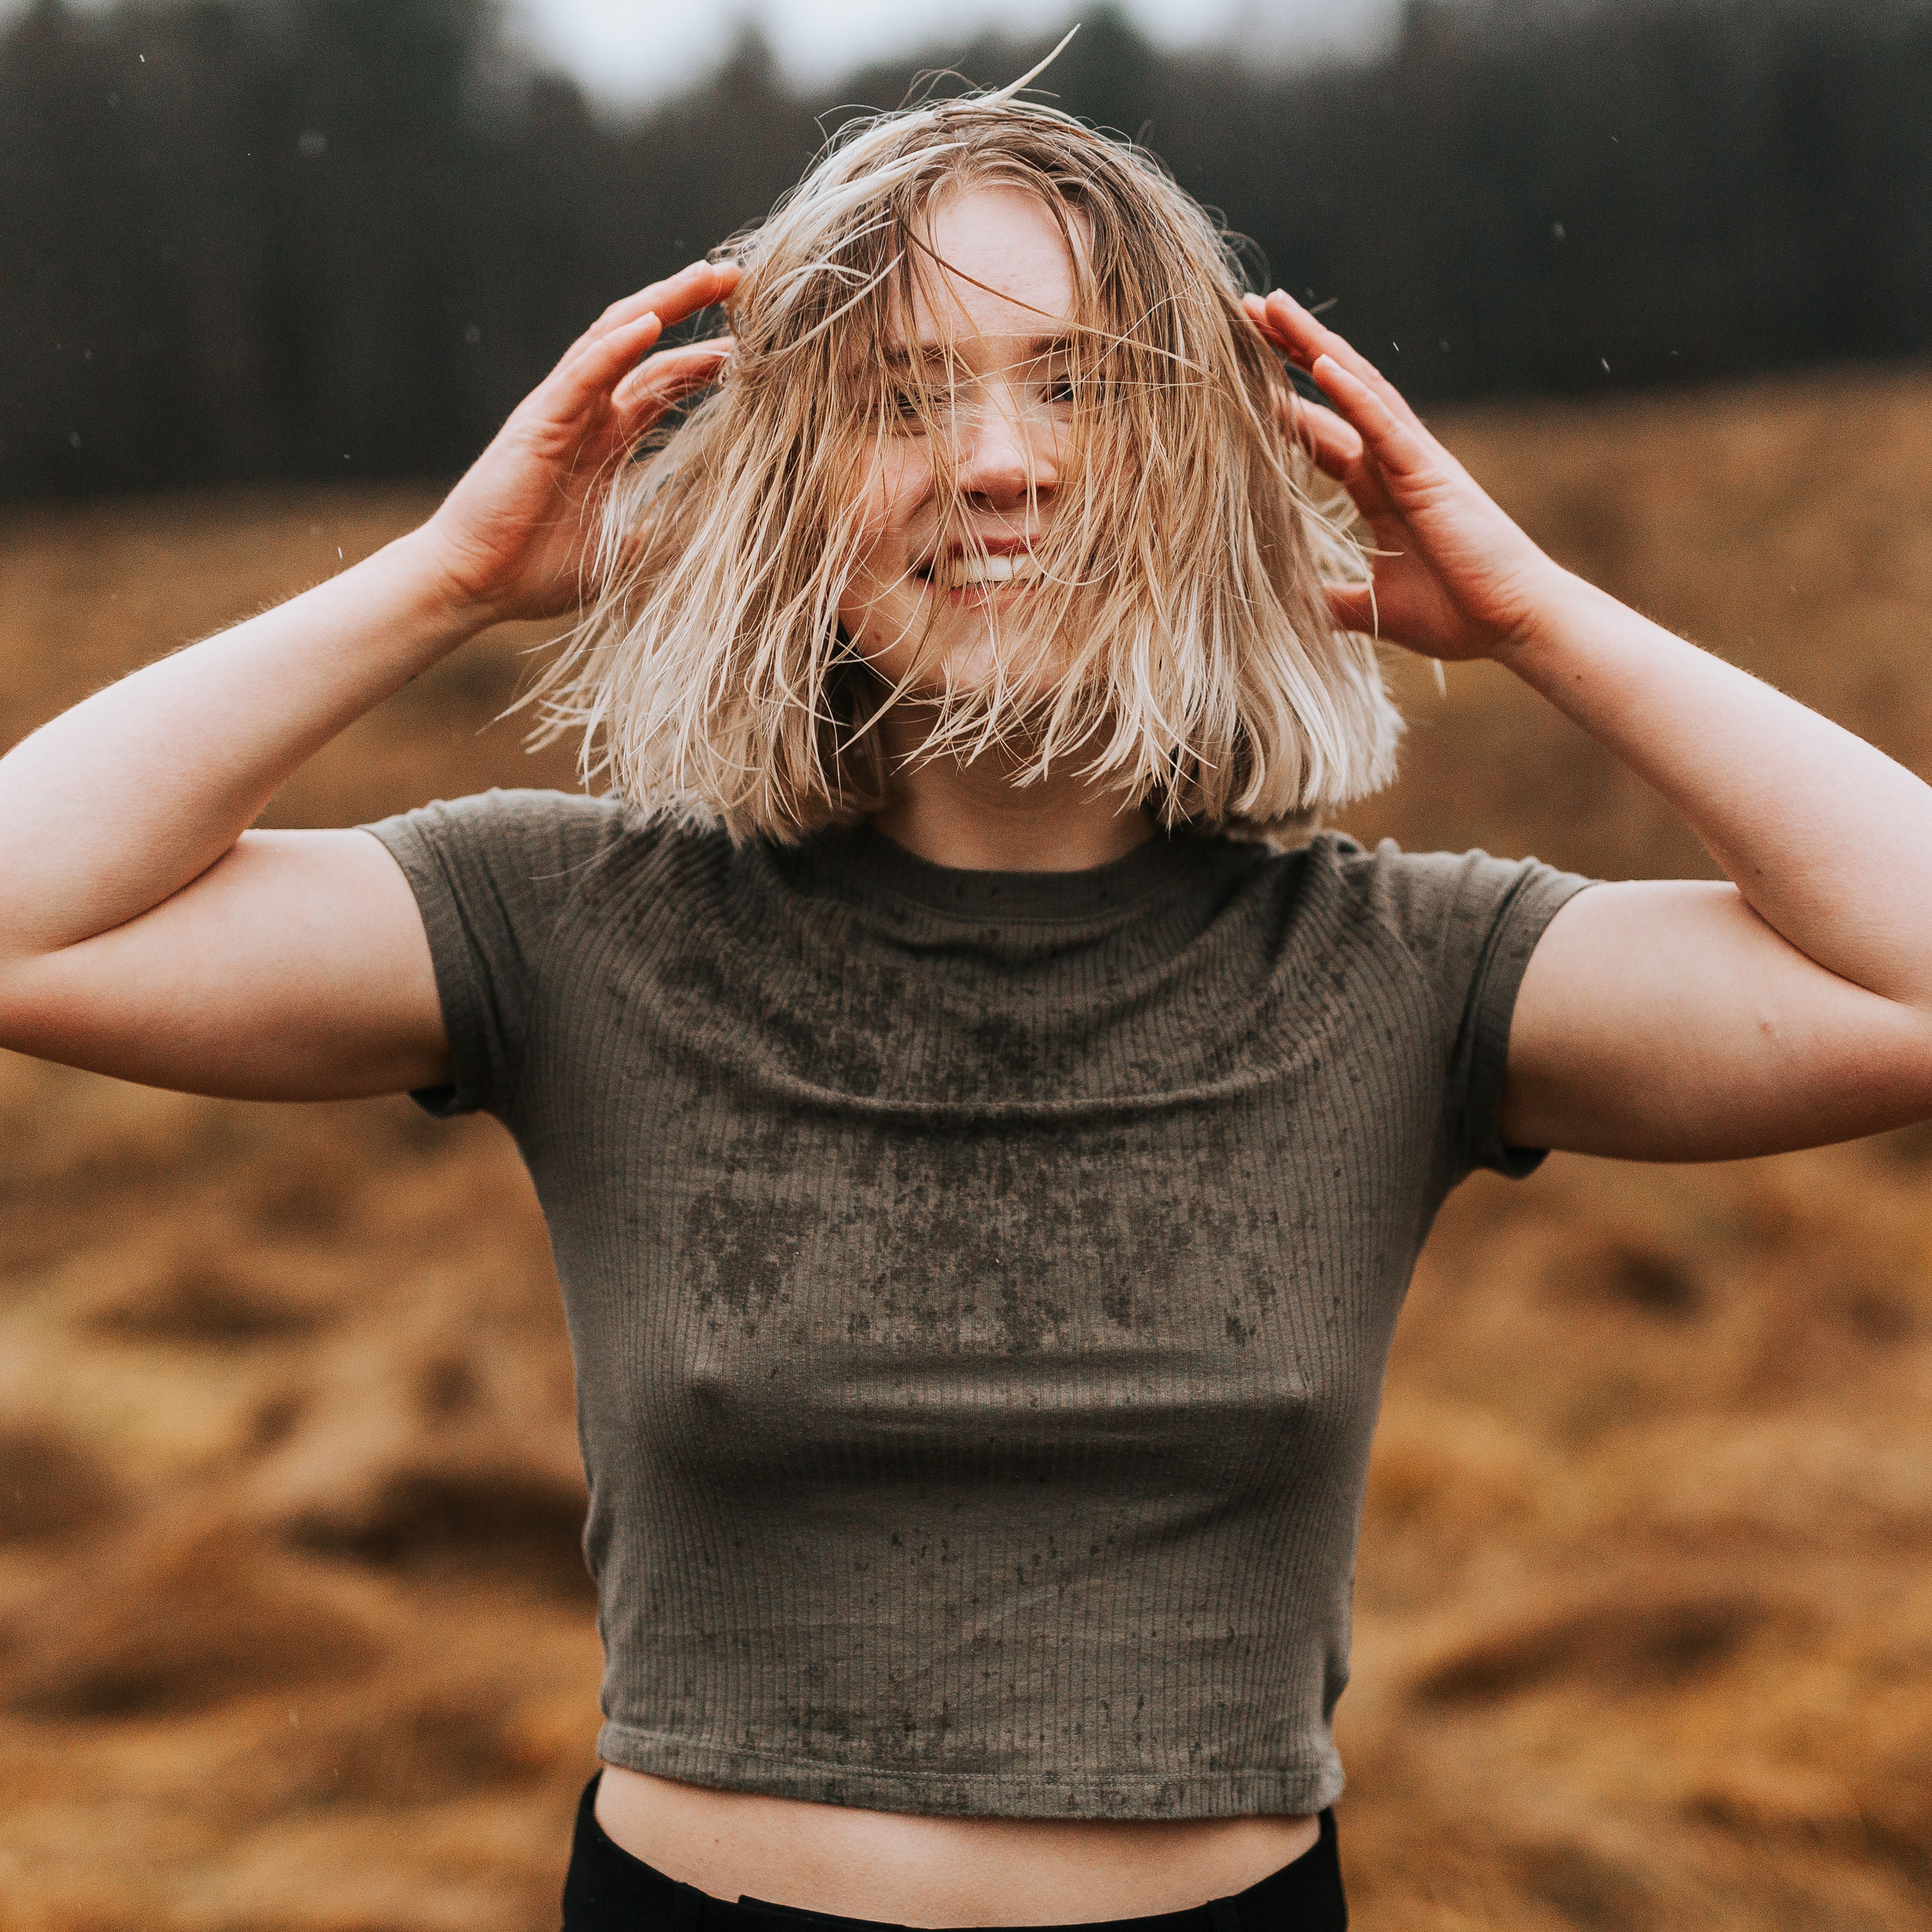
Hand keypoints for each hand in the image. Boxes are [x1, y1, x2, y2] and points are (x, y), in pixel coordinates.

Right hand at [423, 261, 737, 622]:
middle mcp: (584, 412)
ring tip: (708, 275)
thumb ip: (644, 532)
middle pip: (643, 342)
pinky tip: (652, 321)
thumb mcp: (614, 551)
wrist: (476, 585)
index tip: (749, 347)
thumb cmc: (533, 570)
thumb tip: (673, 535)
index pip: (660, 382)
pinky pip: (583, 372)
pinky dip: (617, 344)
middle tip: (738, 278)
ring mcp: (560, 411)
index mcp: (604, 437)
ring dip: (662, 303)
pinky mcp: (538, 422)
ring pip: (615, 336)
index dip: (702, 360)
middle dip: (687, 305)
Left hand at [1243, 290, 1565, 660]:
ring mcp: (1414, 461)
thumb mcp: (1372, 609)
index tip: (1237, 377)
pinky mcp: (1431, 473)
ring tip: (1274, 308)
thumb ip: (1330, 602)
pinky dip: (1352, 390)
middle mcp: (1394, 462)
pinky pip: (1385, 423)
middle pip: (1335, 391)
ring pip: (1357, 387)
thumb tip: (1287, 612)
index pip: (1321, 433)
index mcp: (1379, 489)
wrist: (1512, 625)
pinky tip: (1321, 361)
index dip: (1282, 404)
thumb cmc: (1456, 614)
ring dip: (1316, 346)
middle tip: (1248, 311)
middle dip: (1292, 350)